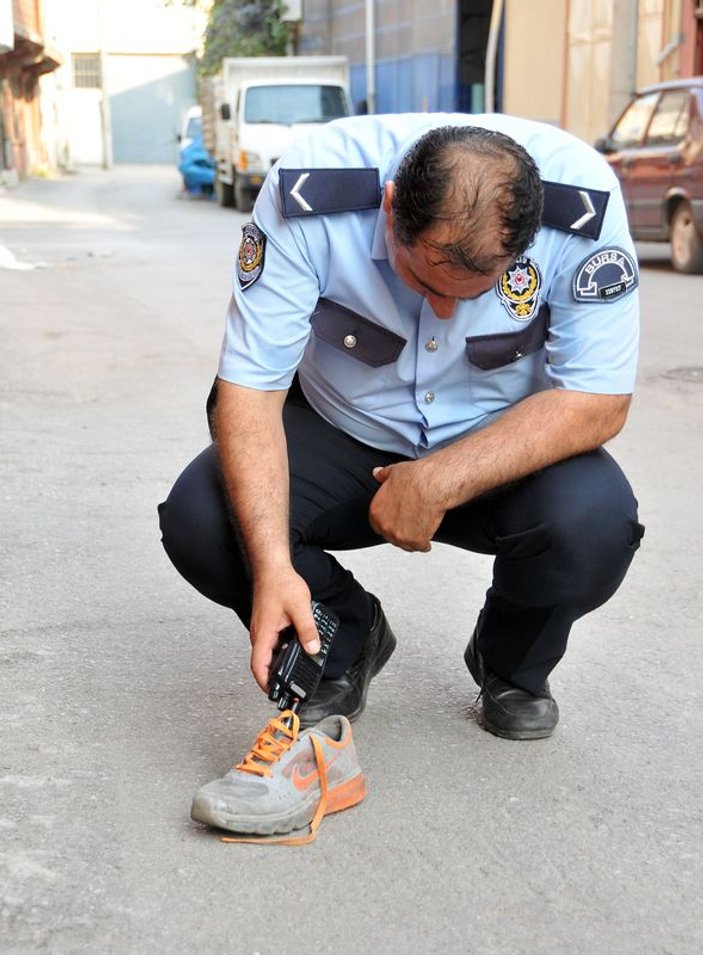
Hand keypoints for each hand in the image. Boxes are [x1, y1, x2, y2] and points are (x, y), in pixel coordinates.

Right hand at [248, 568, 319, 692]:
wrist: (272, 567)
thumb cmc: (280, 583)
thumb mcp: (300, 608)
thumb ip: (307, 630)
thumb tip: (313, 649)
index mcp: (263, 633)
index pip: (258, 666)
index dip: (265, 683)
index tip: (274, 693)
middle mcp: (259, 633)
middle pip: (263, 662)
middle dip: (274, 677)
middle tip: (288, 686)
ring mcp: (263, 628)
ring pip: (268, 652)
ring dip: (279, 662)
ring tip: (295, 669)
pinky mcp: (267, 623)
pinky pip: (273, 642)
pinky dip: (282, 649)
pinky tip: (296, 646)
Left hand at [369, 462, 445, 551]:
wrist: (431, 485)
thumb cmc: (415, 478)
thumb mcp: (394, 472)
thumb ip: (383, 475)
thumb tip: (377, 473)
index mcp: (376, 512)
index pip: (378, 526)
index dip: (390, 523)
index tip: (398, 521)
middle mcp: (385, 526)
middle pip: (392, 537)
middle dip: (401, 532)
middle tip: (411, 524)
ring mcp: (400, 536)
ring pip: (406, 545)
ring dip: (412, 540)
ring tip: (420, 530)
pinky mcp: (416, 541)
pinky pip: (421, 547)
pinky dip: (425, 544)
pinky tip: (428, 539)